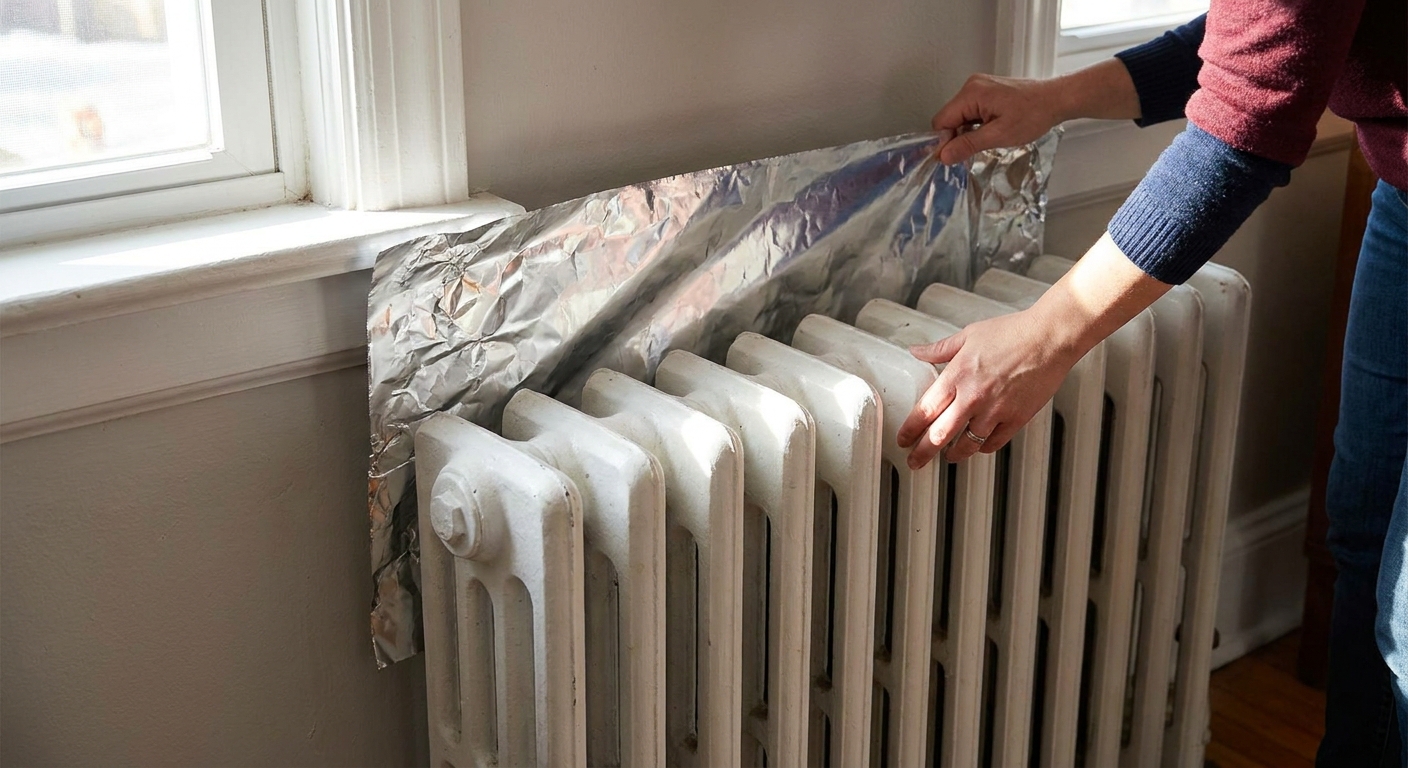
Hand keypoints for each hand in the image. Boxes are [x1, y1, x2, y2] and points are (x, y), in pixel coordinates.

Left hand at [896, 308, 1078, 467]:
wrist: (1049, 338)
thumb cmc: (1012, 333)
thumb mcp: (968, 335)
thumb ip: (939, 349)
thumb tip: (917, 351)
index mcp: (957, 376)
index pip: (924, 411)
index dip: (909, 430)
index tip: (903, 439)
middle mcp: (973, 397)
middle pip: (939, 435)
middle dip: (922, 453)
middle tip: (915, 461)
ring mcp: (995, 410)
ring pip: (966, 445)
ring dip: (954, 454)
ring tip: (948, 456)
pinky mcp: (1016, 418)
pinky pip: (994, 443)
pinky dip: (983, 448)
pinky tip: (978, 446)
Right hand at [931, 74, 1067, 164]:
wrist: (1056, 100)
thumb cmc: (1033, 114)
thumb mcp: (999, 135)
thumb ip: (968, 145)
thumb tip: (944, 155)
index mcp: (971, 93)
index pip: (941, 121)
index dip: (945, 141)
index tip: (955, 157)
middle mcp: (972, 86)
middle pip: (949, 118)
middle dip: (957, 136)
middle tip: (975, 150)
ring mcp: (979, 87)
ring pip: (960, 116)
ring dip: (968, 131)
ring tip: (989, 138)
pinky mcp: (987, 91)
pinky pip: (971, 111)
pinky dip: (976, 125)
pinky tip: (990, 131)